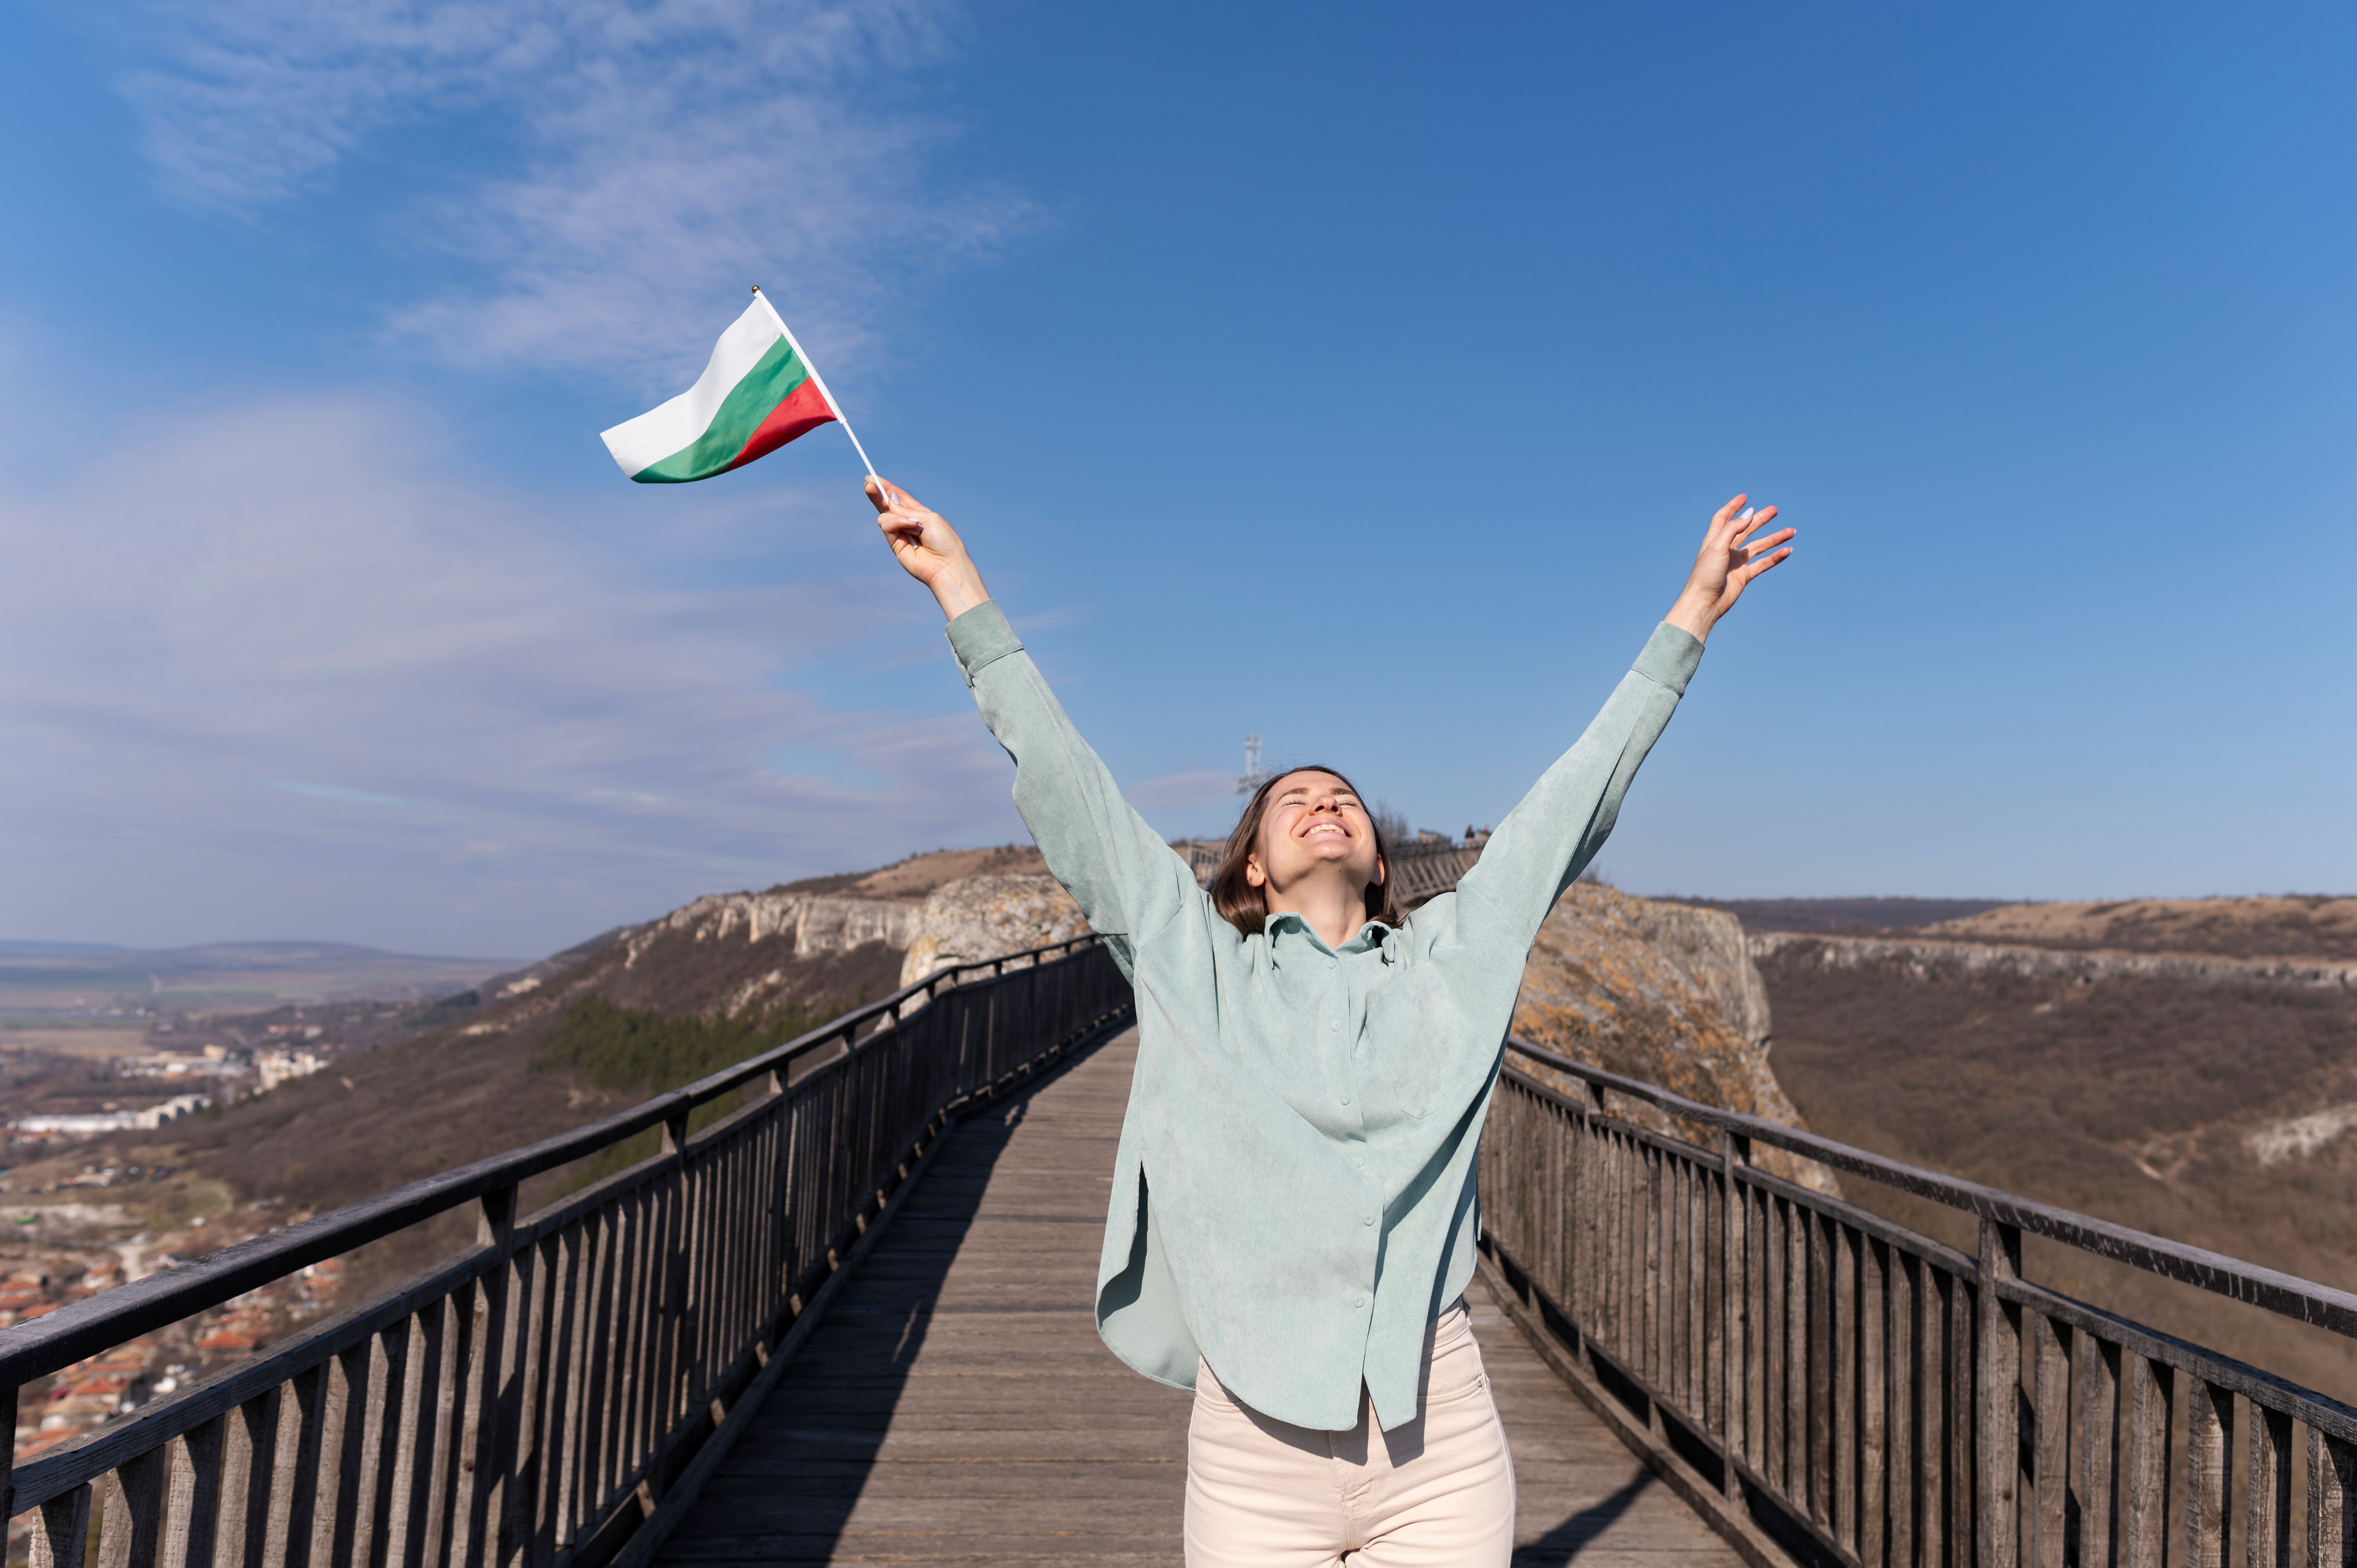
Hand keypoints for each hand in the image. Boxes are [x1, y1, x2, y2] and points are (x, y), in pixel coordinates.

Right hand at [869, 477, 989, 620]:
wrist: (947, 565)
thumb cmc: (945, 541)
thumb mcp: (929, 518)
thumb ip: (907, 511)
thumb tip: (890, 503)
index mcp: (920, 514)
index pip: (900, 499)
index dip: (888, 489)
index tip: (874, 479)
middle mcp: (908, 524)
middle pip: (887, 506)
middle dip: (877, 494)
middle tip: (868, 484)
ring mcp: (901, 534)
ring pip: (884, 516)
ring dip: (897, 515)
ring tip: (915, 526)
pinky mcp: (895, 545)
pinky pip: (886, 526)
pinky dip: (896, 523)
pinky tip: (910, 527)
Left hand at [1664, 494, 1794, 641]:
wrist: (1705, 603)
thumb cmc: (1705, 574)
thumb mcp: (1717, 546)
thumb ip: (1733, 529)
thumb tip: (1749, 514)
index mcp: (1715, 540)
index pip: (1724, 518)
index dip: (1733, 507)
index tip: (1744, 497)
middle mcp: (1726, 549)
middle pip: (1745, 529)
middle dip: (1760, 519)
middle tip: (1775, 510)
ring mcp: (1736, 562)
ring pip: (1759, 546)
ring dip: (1774, 538)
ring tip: (1791, 531)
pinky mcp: (1744, 575)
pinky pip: (1763, 563)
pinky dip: (1775, 557)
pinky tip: (1787, 551)